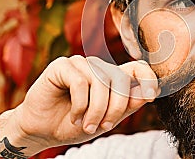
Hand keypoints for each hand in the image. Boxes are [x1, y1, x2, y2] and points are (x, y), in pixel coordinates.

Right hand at [9, 55, 159, 153]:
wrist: (43, 131)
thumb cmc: (75, 124)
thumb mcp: (106, 119)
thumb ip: (126, 106)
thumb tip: (146, 95)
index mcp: (112, 78)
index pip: (137, 68)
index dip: (148, 78)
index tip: (151, 96)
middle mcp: (99, 68)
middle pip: (122, 78)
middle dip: (116, 107)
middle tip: (103, 125)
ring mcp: (81, 64)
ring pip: (101, 81)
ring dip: (95, 110)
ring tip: (85, 125)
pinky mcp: (63, 65)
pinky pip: (81, 82)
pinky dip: (80, 105)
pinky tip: (73, 115)